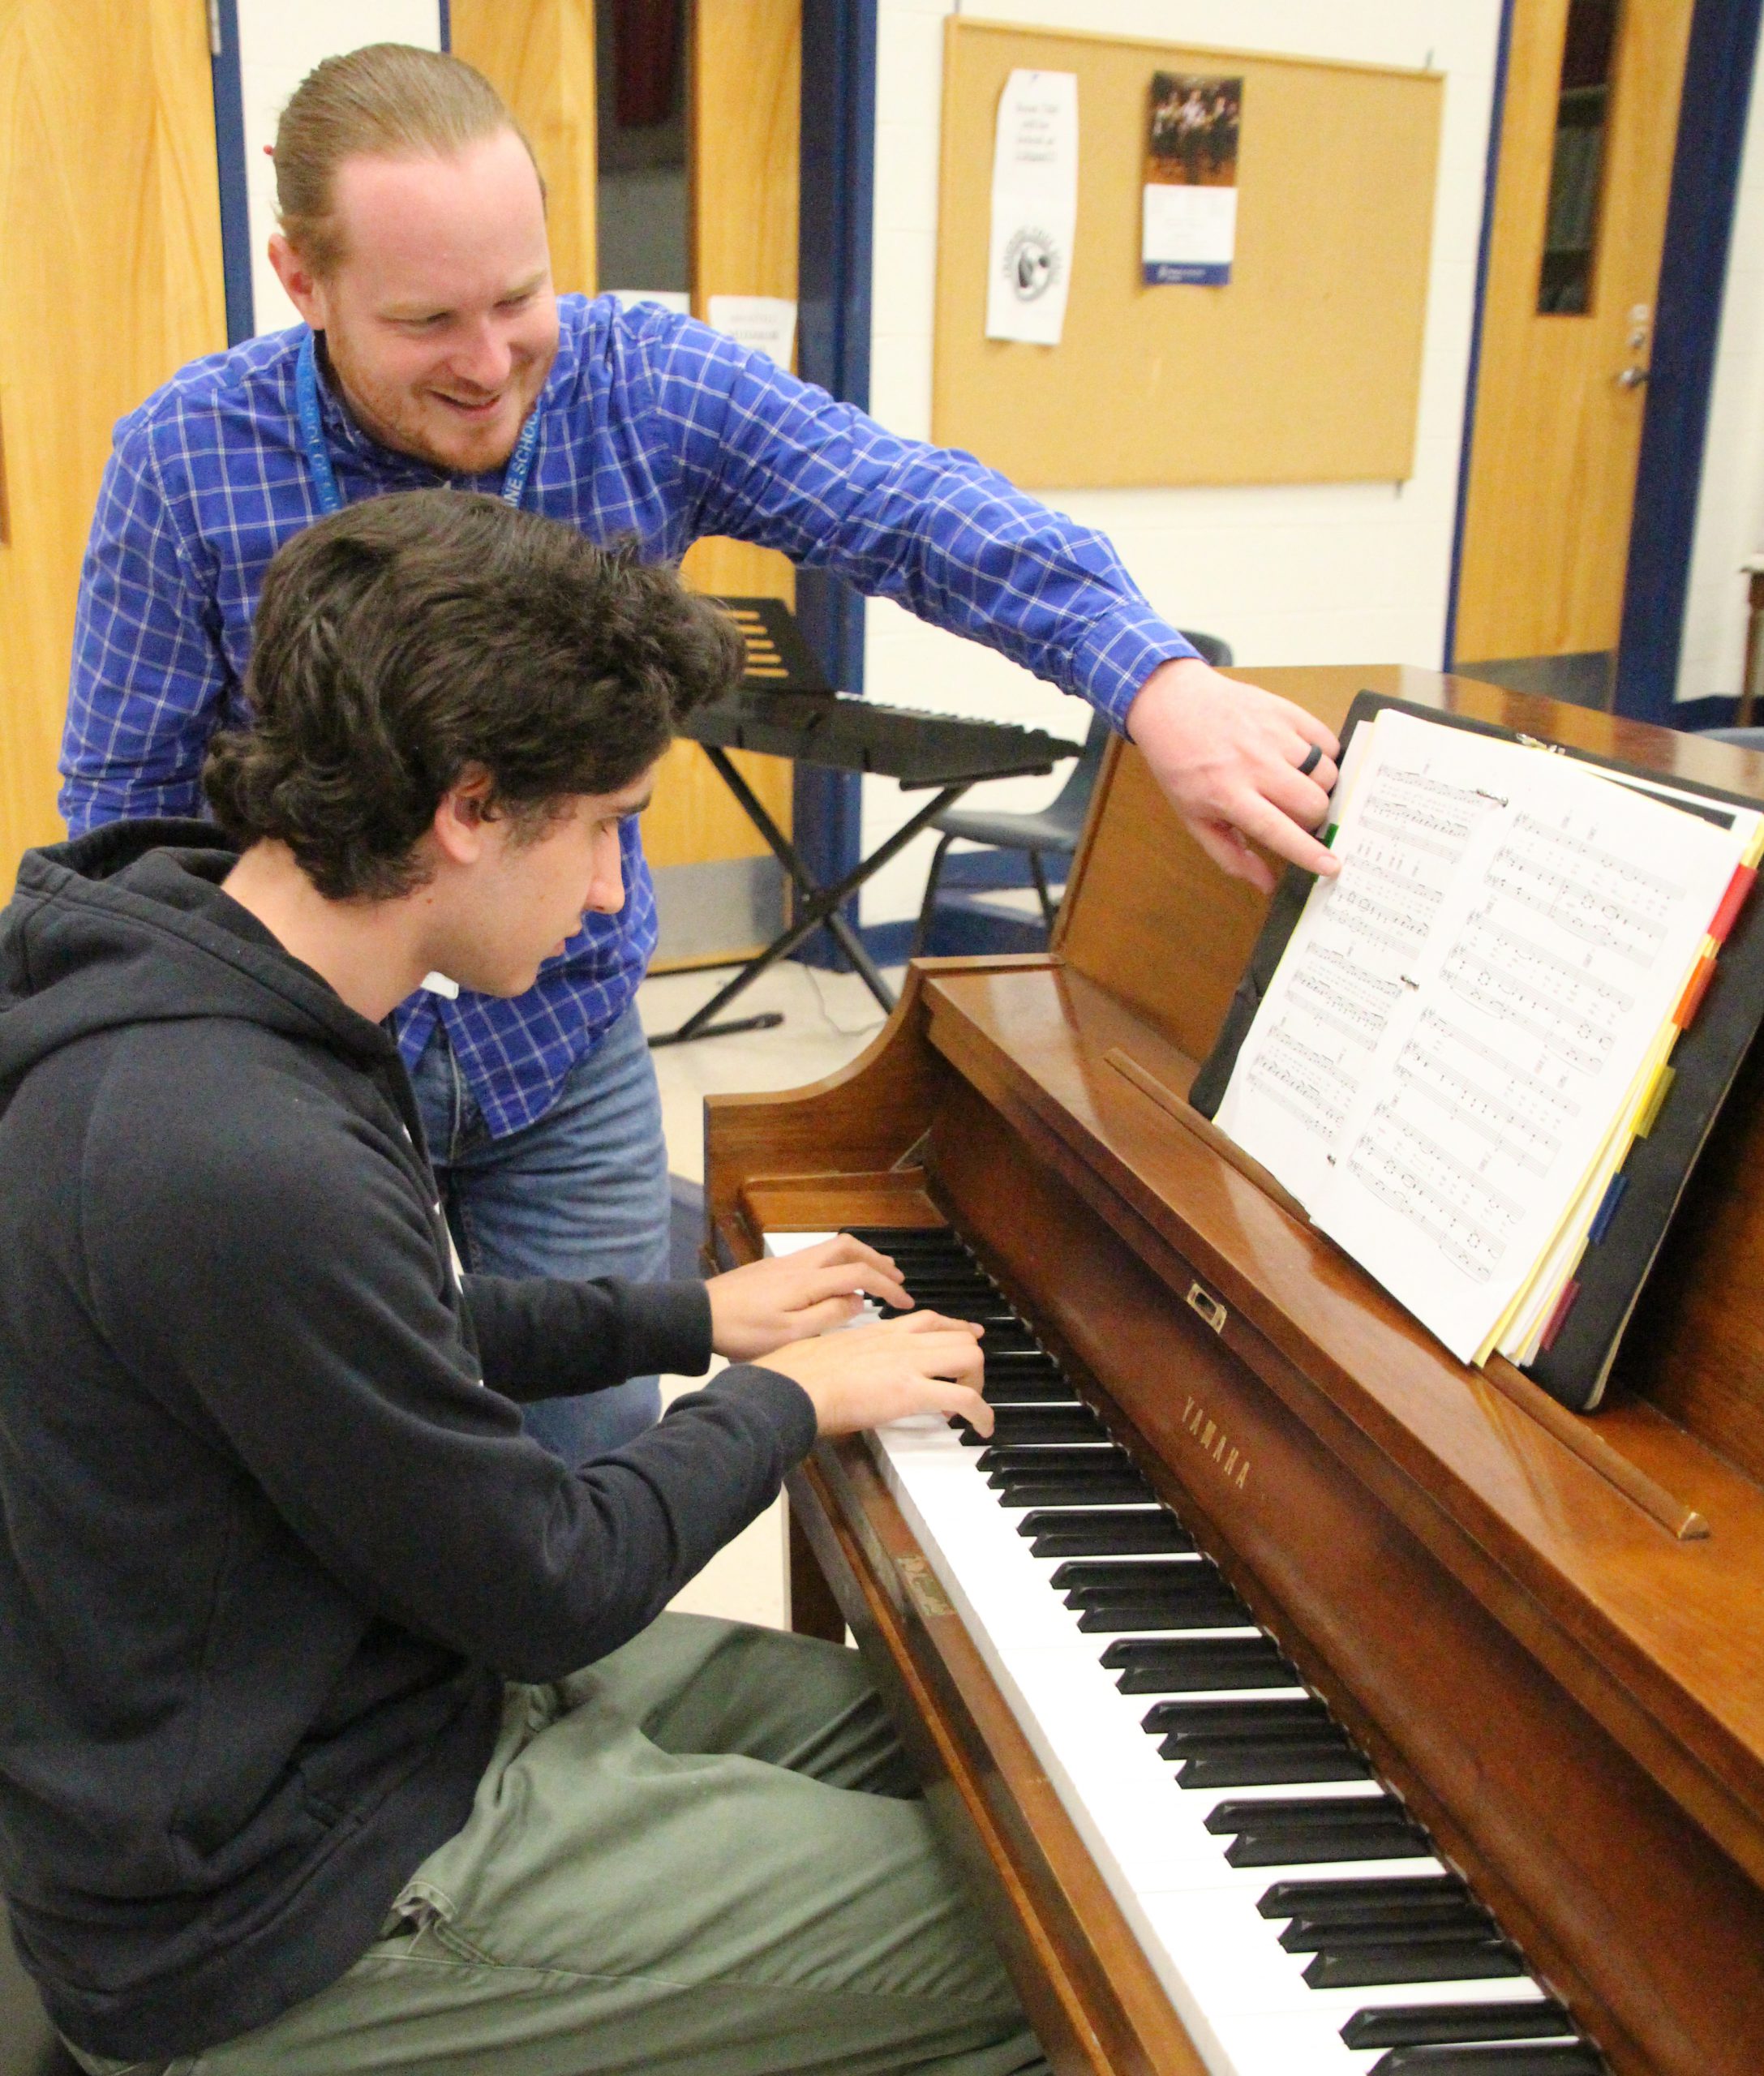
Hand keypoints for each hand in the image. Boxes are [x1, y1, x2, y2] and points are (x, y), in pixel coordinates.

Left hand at [706, 1235, 911, 1361]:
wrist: (698, 1316)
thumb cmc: (742, 1332)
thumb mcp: (790, 1336)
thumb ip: (827, 1317)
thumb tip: (857, 1301)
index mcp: (807, 1281)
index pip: (859, 1275)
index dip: (887, 1286)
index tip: (905, 1301)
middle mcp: (799, 1264)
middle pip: (848, 1247)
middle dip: (877, 1260)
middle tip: (897, 1278)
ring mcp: (784, 1263)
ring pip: (831, 1248)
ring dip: (859, 1258)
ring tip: (875, 1275)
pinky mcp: (772, 1268)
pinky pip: (817, 1255)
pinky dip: (839, 1262)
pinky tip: (837, 1280)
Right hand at [757, 1311, 991, 1437]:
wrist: (794, 1386)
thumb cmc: (799, 1374)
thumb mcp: (830, 1352)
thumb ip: (848, 1356)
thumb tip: (845, 1371)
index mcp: (880, 1332)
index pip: (930, 1320)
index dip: (956, 1330)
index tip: (968, 1338)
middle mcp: (901, 1342)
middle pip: (959, 1336)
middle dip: (971, 1362)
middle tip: (965, 1385)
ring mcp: (909, 1364)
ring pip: (970, 1357)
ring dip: (978, 1384)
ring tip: (970, 1407)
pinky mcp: (912, 1391)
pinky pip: (965, 1398)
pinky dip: (983, 1413)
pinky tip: (982, 1428)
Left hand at [1126, 656, 1341, 894]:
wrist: (1173, 705)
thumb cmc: (1182, 766)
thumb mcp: (1194, 817)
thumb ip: (1230, 855)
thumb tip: (1267, 885)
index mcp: (1228, 795)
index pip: (1279, 830)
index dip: (1309, 852)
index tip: (1332, 866)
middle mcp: (1254, 765)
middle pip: (1313, 803)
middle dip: (1314, 819)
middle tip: (1297, 816)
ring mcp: (1273, 735)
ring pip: (1326, 773)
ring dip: (1320, 788)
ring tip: (1298, 786)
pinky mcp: (1285, 711)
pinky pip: (1328, 741)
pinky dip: (1325, 756)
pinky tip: (1305, 761)